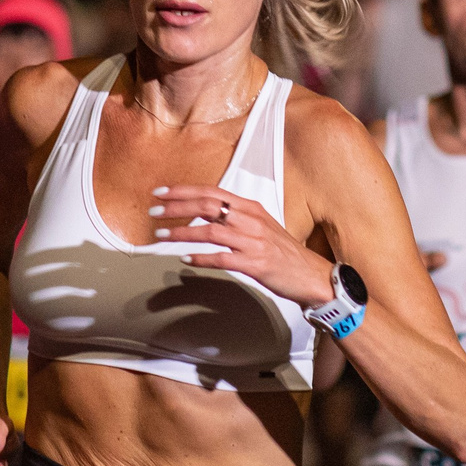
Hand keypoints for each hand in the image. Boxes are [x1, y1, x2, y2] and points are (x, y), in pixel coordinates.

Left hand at [148, 187, 331, 306]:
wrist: (311, 274)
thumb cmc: (282, 252)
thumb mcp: (260, 226)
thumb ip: (235, 218)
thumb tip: (204, 215)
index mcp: (250, 208)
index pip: (211, 192)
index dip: (183, 191)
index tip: (161, 193)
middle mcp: (251, 220)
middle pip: (207, 206)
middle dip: (176, 207)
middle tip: (154, 212)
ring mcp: (253, 241)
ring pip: (210, 231)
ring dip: (182, 233)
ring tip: (162, 236)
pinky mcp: (255, 263)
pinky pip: (222, 259)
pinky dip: (201, 258)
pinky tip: (185, 259)